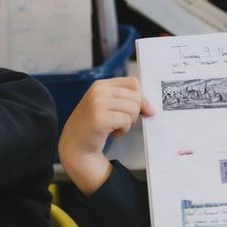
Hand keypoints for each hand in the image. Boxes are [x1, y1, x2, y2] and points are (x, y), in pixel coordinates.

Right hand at [59, 77, 154, 195]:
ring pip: (133, 108)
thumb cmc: (94, 126)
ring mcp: (97, 103)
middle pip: (136, 96)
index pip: (133, 82)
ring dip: (128, 122)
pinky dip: (123, 130)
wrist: (75, 144)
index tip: (139, 111)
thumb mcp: (108, 106)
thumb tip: (151, 109)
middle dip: (134, 112)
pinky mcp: (99, 117)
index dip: (141, 97)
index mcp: (101, 85)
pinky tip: (112, 133)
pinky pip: (126, 121)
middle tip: (121, 121)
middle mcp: (98, 90)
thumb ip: (126, 101)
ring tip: (115, 127)